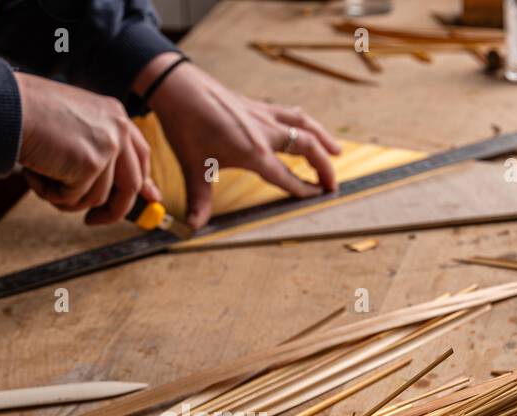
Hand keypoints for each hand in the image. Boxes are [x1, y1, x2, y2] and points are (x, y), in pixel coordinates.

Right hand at [14, 72, 158, 224]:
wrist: (7, 107)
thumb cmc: (29, 115)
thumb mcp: (72, 127)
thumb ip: (97, 149)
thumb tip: (117, 184)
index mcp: (114, 115)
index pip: (141, 154)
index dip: (143, 180)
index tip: (148, 199)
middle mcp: (117, 128)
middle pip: (131, 185)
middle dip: (113, 211)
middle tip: (92, 222)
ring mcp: (107, 146)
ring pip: (96, 198)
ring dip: (66, 198)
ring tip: (41, 176)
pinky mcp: (91, 164)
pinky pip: (74, 199)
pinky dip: (50, 194)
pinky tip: (35, 174)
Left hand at [138, 54, 341, 228]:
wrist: (179, 87)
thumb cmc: (186, 126)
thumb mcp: (193, 167)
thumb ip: (199, 199)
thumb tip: (195, 226)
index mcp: (254, 152)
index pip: (287, 177)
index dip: (304, 189)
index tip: (318, 197)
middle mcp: (266, 133)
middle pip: (308, 148)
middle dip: (324, 167)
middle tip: (332, 184)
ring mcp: (264, 115)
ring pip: (305, 125)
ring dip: (323, 139)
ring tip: (337, 151)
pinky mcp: (258, 105)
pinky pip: (291, 114)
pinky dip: (305, 123)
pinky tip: (306, 126)